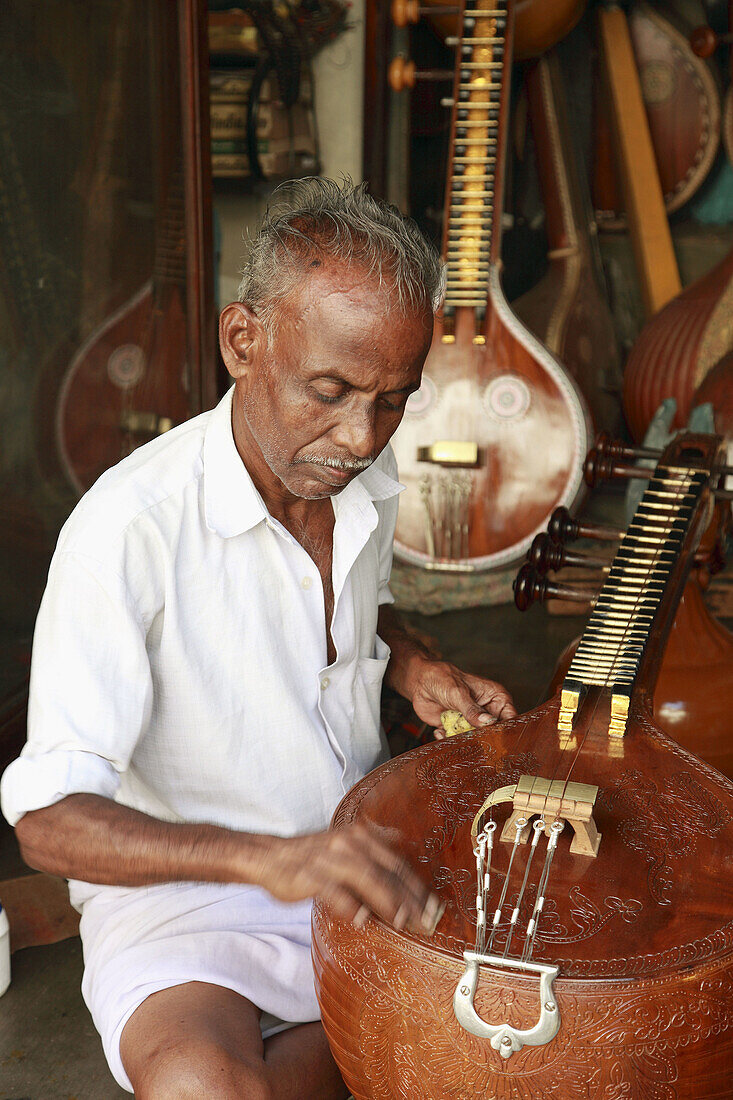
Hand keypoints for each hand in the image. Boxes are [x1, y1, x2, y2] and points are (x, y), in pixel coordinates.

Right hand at [259, 826, 442, 933]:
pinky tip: (363, 920)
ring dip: (388, 901)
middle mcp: (348, 843)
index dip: (416, 886)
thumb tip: (400, 838)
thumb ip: (372, 844)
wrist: (270, 856)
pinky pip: (334, 891)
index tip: (433, 907)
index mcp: (359, 836)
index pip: (396, 863)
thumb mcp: (344, 841)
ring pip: (366, 877)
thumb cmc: (312, 855)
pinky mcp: (310, 875)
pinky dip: (350, 906)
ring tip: (404, 920)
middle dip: (410, 897)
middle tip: (426, 921)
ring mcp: (329, 858)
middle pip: (387, 871)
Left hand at [408, 658, 515, 735]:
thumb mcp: (458, 693)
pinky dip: (448, 737)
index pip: (510, 716)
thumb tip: (488, 723)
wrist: (419, 681)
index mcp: (495, 697)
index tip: (498, 739)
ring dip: (462, 738)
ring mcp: (472, 720)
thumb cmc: (442, 678)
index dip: (506, 729)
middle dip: (482, 738)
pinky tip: (440, 727)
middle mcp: (486, 710)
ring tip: (450, 729)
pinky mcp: (458, 728)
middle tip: (470, 738)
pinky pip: (459, 740)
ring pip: (475, 739)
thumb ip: (472, 710)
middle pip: (493, 732)